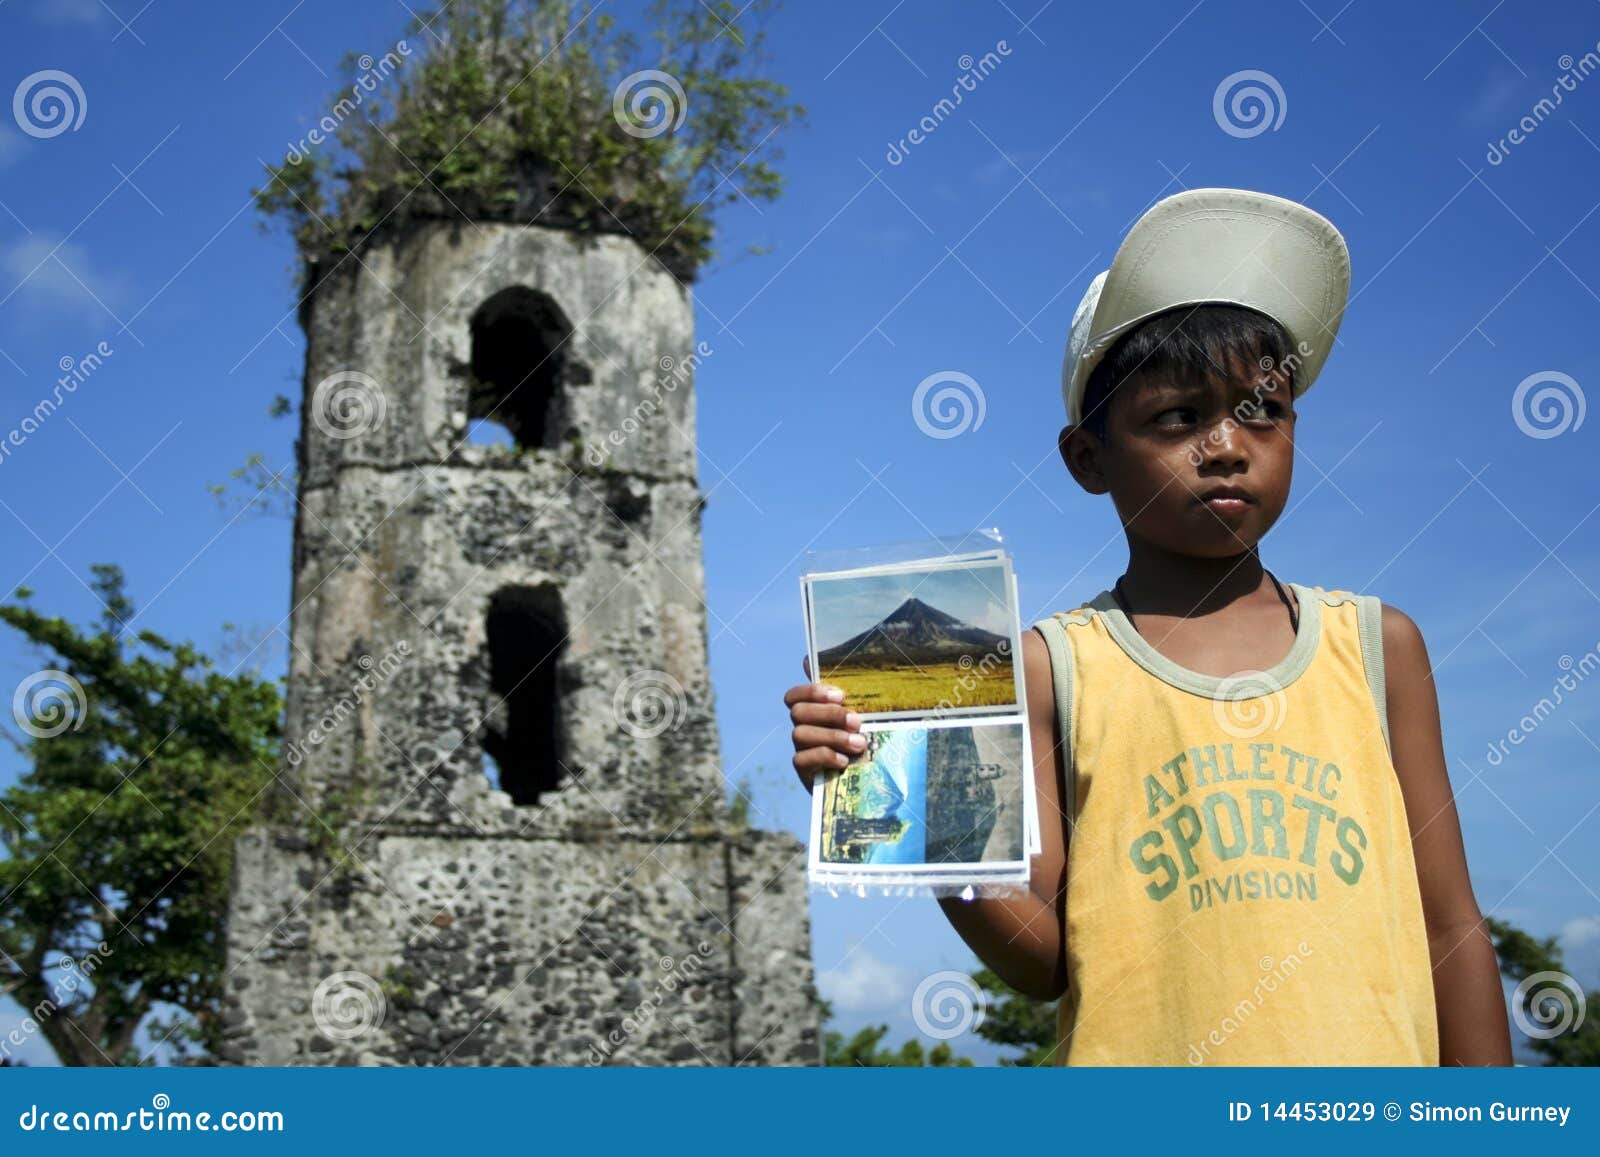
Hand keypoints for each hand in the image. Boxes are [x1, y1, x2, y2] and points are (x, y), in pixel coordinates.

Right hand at [784, 656, 864, 793]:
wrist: (866, 777)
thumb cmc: (862, 735)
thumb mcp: (861, 711)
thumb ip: (848, 688)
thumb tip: (818, 658)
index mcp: (813, 709)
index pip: (795, 695)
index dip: (813, 692)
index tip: (840, 695)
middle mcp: (802, 727)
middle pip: (798, 712)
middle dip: (829, 714)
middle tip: (856, 721)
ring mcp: (801, 748)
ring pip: (800, 734)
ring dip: (832, 736)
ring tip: (859, 743)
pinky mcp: (803, 770)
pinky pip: (802, 759)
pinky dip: (825, 756)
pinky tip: (844, 760)